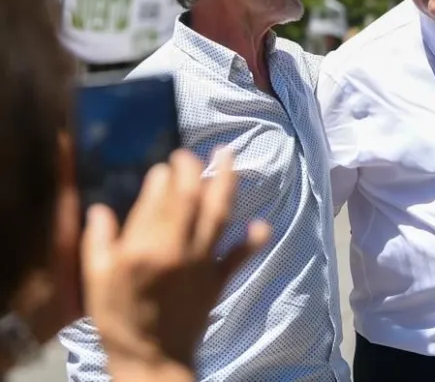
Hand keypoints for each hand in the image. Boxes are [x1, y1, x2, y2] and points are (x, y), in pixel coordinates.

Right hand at [81, 148, 269, 379]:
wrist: (151, 359)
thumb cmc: (119, 319)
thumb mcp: (96, 281)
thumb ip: (98, 242)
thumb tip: (100, 209)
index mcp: (144, 248)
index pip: (157, 199)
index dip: (163, 177)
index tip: (164, 165)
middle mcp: (177, 249)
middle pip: (191, 199)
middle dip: (194, 169)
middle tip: (193, 152)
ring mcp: (203, 263)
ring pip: (219, 215)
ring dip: (227, 183)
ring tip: (229, 157)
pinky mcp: (219, 280)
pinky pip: (240, 255)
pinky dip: (253, 239)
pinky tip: (262, 223)